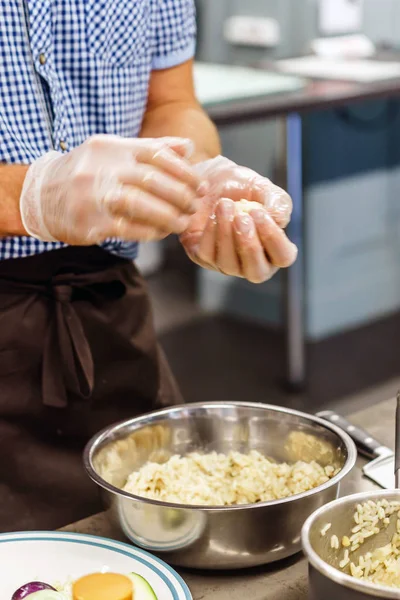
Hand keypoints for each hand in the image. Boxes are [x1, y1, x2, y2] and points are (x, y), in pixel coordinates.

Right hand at [20, 135, 204, 244]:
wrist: (40, 195)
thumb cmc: (86, 173)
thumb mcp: (114, 152)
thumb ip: (152, 149)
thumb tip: (188, 147)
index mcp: (112, 148)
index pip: (156, 154)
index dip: (184, 172)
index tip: (199, 186)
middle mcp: (102, 169)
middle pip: (152, 180)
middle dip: (181, 196)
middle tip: (194, 207)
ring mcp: (93, 195)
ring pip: (140, 205)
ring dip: (168, 217)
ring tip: (182, 223)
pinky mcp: (89, 222)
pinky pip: (127, 228)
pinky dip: (149, 232)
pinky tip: (161, 233)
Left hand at [180, 156, 297, 283]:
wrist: (210, 179)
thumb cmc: (243, 187)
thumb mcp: (263, 188)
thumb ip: (277, 203)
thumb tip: (277, 221)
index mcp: (274, 248)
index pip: (283, 257)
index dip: (273, 238)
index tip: (259, 213)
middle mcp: (253, 262)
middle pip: (257, 273)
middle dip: (249, 246)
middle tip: (241, 217)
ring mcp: (228, 264)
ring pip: (229, 264)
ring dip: (226, 235)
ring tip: (225, 205)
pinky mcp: (205, 258)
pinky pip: (208, 254)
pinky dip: (210, 233)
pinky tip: (213, 213)